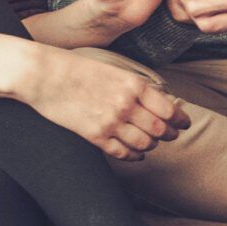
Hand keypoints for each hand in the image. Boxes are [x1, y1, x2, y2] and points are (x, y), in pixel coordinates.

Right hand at [10, 45, 190, 160]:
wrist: (43, 75)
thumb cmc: (77, 69)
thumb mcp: (114, 70)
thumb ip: (136, 87)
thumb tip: (159, 102)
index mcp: (134, 85)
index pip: (169, 109)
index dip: (180, 120)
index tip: (183, 124)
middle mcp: (126, 104)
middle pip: (160, 130)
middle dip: (169, 135)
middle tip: (170, 136)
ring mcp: (110, 122)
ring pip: (144, 144)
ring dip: (151, 145)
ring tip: (150, 143)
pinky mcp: (94, 135)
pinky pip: (122, 153)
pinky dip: (133, 156)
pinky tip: (135, 154)